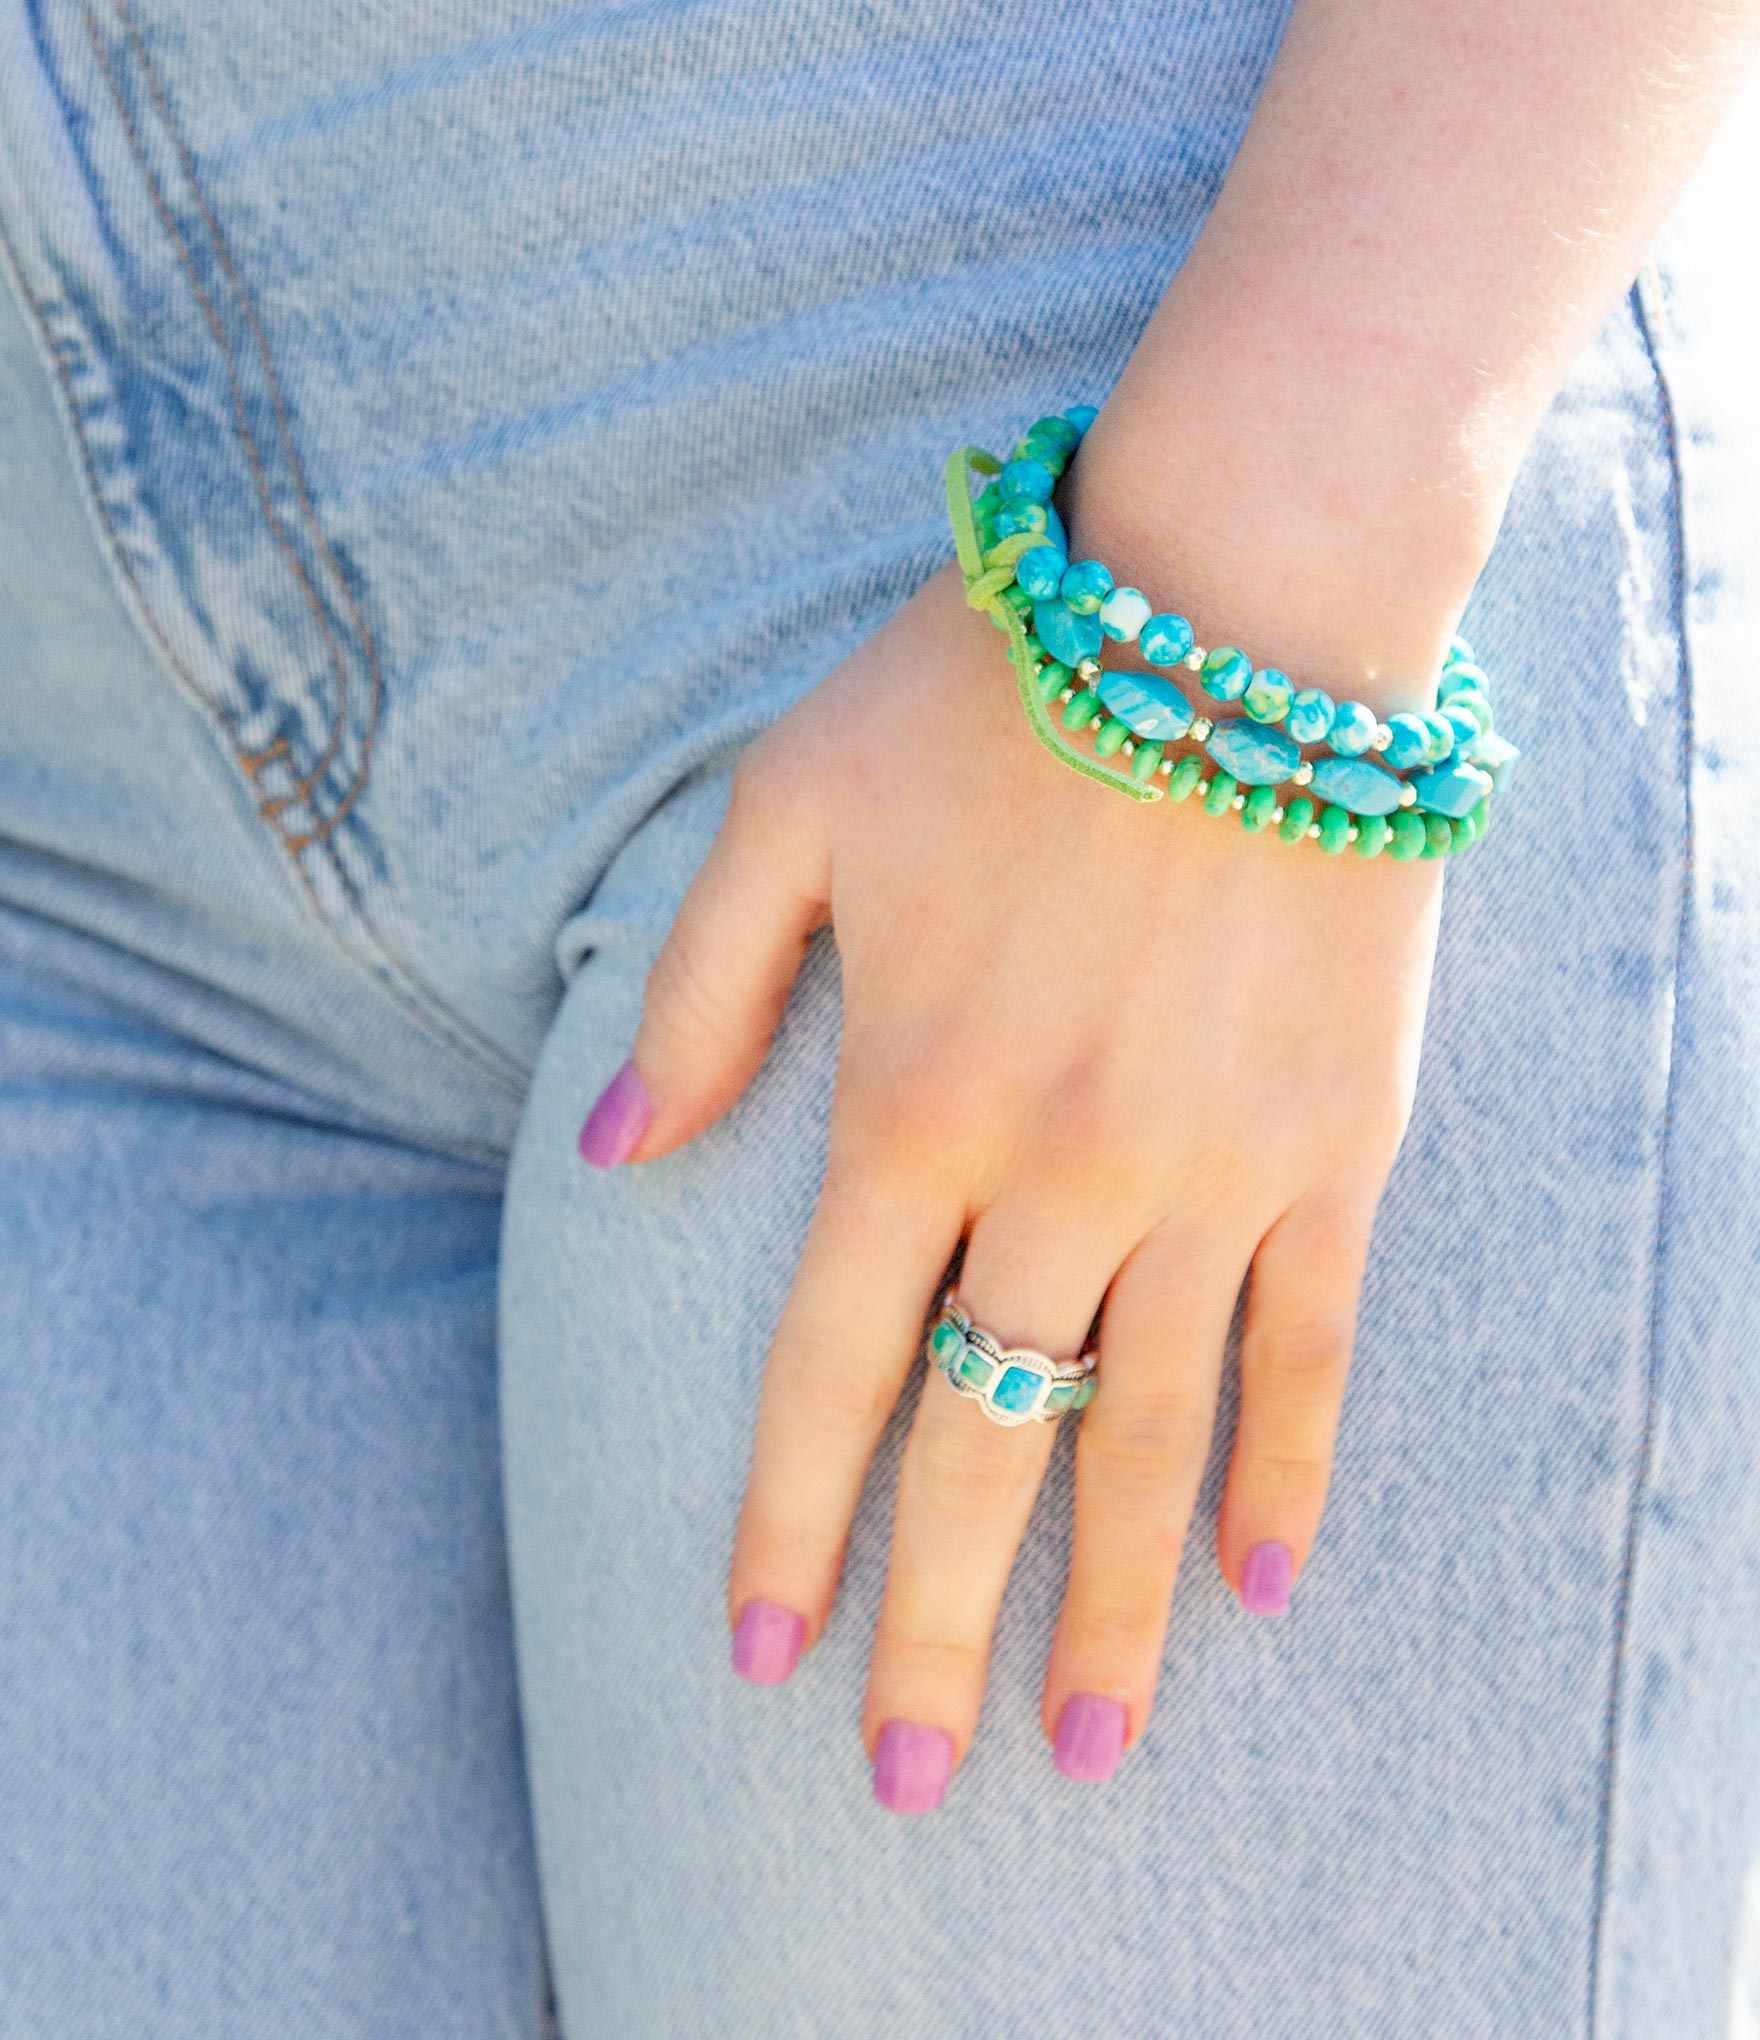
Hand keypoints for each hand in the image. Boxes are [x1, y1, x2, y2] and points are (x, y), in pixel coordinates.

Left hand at [588, 461, 1448, 1810]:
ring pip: (1154, 1433)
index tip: (760, 1660)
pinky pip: (1315, 1342)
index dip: (787, 1524)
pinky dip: (1289, 1468)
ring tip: (1093, 1745)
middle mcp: (1061, 1166)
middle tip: (905, 1777)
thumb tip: (609, 1160)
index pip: (826, 1367)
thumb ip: (695, 992)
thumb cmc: (994, 681)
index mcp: (909, 1093)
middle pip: (985, 1441)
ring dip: (1118, 1605)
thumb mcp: (785, 802)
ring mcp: (1214, 1167)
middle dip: (934, 1621)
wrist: (1244, 594)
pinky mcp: (1337, 1142)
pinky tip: (1266, 1582)